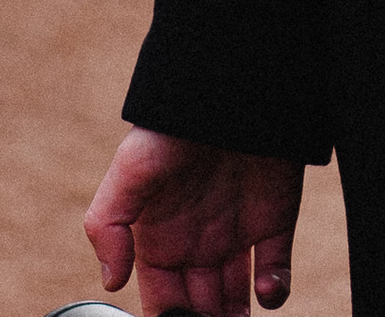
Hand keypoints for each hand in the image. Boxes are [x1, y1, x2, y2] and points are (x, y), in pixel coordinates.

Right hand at [84, 127, 304, 313]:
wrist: (234, 88)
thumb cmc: (174, 128)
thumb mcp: (130, 171)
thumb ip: (108, 225)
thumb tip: (112, 282)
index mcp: (162, 240)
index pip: (164, 301)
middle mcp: (199, 243)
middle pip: (201, 307)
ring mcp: (237, 234)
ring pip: (238, 299)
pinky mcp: (274, 222)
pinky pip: (277, 272)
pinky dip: (276, 291)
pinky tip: (266, 290)